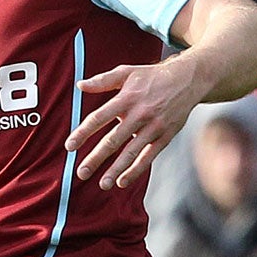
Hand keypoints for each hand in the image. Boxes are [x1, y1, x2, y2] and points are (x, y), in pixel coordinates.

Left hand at [67, 58, 205, 189]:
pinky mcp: (165, 136)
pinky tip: (122, 181)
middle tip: (81, 173)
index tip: (69, 147)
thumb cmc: (152, 76)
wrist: (188, 79)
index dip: (83, 133)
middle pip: (113, 139)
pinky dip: (136, 170)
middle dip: (96, 158)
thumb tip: (79, 85)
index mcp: (126, 98)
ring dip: (116, 169)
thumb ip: (103, 81)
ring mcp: (154, 127)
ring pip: (131, 152)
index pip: (99, 118)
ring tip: (102, 184)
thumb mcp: (127, 72)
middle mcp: (139, 114)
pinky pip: (149, 156)